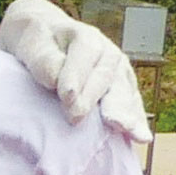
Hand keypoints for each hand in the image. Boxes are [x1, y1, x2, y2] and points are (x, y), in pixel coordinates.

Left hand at [0, 0, 151, 144]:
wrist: (49, 42)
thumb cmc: (39, 44)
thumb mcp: (34, 45)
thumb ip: (44, 61)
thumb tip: (56, 80)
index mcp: (86, 38)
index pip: (84, 56)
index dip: (75, 76)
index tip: (66, 97)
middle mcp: (108, 54)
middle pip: (106, 77)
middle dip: (96, 99)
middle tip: (85, 119)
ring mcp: (119, 72)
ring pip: (124, 92)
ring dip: (125, 112)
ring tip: (128, 130)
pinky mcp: (124, 90)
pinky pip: (132, 105)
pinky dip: (136, 121)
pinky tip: (141, 137)